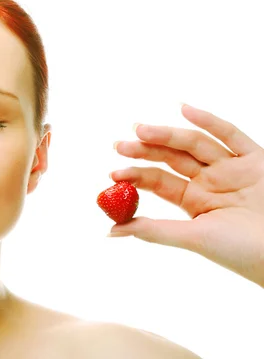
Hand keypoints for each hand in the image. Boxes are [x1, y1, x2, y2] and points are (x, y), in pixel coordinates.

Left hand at [109, 103, 263, 287]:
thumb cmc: (240, 252)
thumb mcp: (193, 238)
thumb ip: (154, 231)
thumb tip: (110, 230)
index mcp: (193, 199)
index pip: (158, 180)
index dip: (136, 174)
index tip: (113, 172)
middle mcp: (210, 180)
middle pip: (172, 158)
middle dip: (145, 149)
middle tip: (120, 145)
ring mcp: (231, 168)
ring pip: (194, 144)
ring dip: (167, 134)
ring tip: (140, 130)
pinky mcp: (256, 159)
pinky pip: (231, 135)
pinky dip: (209, 121)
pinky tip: (184, 109)